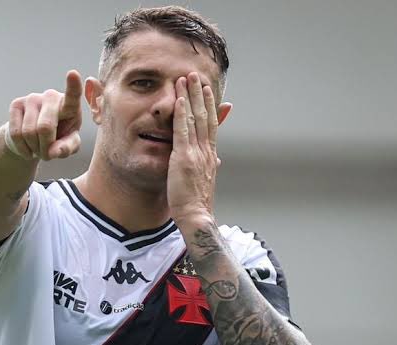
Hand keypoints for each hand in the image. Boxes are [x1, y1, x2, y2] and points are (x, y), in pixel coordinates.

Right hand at [5, 70, 82, 159]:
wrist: (33, 139)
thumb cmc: (58, 139)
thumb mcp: (68, 145)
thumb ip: (67, 148)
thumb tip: (53, 152)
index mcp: (70, 106)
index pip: (73, 96)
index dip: (73, 86)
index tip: (73, 73)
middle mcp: (51, 96)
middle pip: (45, 127)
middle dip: (45, 148)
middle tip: (48, 155)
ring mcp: (32, 98)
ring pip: (28, 132)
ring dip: (34, 149)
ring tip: (38, 150)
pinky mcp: (16, 104)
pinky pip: (16, 133)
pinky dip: (22, 148)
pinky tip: (27, 148)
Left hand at [167, 72, 221, 222]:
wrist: (196, 216)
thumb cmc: (196, 203)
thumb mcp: (205, 180)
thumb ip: (208, 166)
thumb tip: (218, 160)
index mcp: (211, 155)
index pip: (211, 124)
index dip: (210, 105)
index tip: (207, 89)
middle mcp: (206, 150)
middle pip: (205, 115)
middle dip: (200, 94)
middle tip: (195, 75)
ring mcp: (196, 153)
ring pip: (194, 118)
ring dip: (190, 96)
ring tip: (185, 78)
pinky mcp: (183, 158)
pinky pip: (182, 131)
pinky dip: (181, 114)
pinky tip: (178, 99)